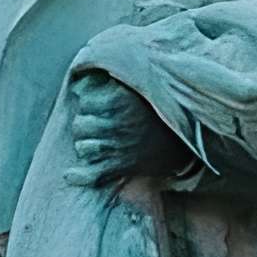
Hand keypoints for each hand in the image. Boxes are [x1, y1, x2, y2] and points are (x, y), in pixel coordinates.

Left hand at [66, 74, 181, 186]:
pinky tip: (71, 175)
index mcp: (120, 101)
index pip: (85, 101)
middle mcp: (118, 124)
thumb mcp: (138, 85)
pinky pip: (94, 174)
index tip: (97, 104)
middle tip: (96, 125)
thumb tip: (80, 84)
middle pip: (80, 125)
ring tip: (94, 143)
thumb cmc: (158, 108)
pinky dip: (79, 176)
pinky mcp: (124, 166)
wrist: (185, 137)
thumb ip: (108, 81)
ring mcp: (120, 147)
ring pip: (83, 148)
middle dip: (84, 125)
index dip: (88, 102)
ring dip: (85, 145)